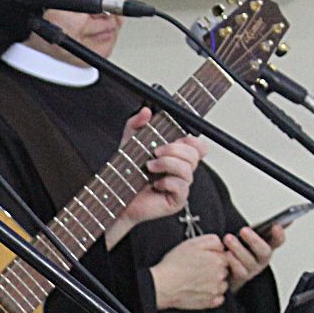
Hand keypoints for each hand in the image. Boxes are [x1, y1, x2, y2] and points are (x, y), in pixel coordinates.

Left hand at [106, 110, 204, 245]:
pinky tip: (156, 184)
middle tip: (155, 152)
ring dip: (167, 164)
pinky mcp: (177, 200)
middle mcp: (181, 171)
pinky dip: (168, 182)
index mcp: (176, 157)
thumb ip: (136, 125)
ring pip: (188, 170)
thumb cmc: (126, 174)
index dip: (193, 141)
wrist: (116, 198)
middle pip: (194, 155)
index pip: (197, 147)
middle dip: (174, 150)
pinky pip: (182, 187)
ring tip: (150, 167)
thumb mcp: (129, 143)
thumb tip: (146, 112)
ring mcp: (180, 186)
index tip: (178, 137)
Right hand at [150, 234, 228, 310]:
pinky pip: (219, 299)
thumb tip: (221, 245)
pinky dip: (213, 295)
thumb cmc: (175, 264)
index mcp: (218, 260)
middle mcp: (220, 276)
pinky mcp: (210, 302)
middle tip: (199, 269)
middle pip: (225, 270)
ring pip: (223, 285)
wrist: (163, 285)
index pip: (226, 257)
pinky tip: (201, 290)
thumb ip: (212, 241)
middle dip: (216, 269)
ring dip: (215, 282)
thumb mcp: (192, 243)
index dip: (215, 256)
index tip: (205, 259)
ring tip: (199, 280)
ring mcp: (215, 290)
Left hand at [223, 223, 282, 292]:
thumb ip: (258, 228)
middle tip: (243, 230)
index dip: (279, 235)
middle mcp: (263, 259)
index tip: (276, 226)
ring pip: (249, 261)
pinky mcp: (241, 278)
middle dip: (254, 240)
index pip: (278, 241)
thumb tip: (271, 221)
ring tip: (228, 238)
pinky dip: (232, 261)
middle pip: (264, 251)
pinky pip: (239, 271)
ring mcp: (253, 269)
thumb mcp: (248, 235)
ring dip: (238, 248)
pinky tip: (226, 253)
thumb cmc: (239, 247)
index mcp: (268, 246)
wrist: (227, 269)